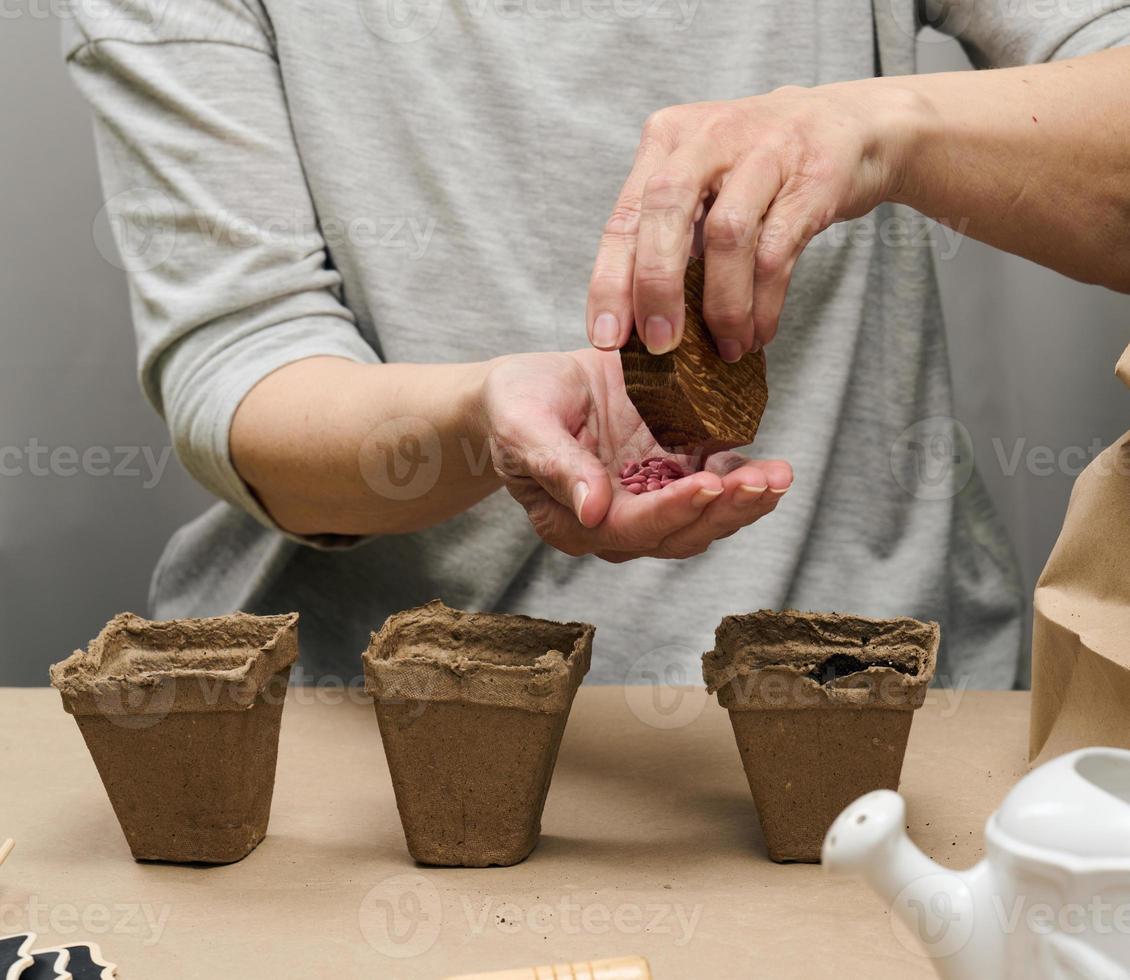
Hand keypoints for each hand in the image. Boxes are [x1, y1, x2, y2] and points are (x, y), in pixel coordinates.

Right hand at [481, 349, 791, 560]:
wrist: (527, 388)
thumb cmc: (515, 405)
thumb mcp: (522, 426)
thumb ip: (557, 467)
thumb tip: (593, 511)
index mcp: (575, 522)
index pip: (631, 528)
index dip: (671, 511)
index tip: (706, 485)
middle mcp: (617, 522)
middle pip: (679, 533)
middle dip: (724, 511)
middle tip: (762, 483)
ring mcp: (648, 498)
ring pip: (704, 518)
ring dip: (744, 502)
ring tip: (779, 476)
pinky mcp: (669, 472)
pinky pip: (712, 484)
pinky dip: (742, 479)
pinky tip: (771, 467)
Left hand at [586, 81, 916, 358]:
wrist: (853, 123)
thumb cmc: (761, 166)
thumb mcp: (703, 181)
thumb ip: (667, 232)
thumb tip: (636, 318)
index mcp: (667, 139)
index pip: (624, 216)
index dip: (610, 282)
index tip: (606, 337)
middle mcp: (708, 136)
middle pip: (665, 213)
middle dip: (656, 289)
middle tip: (660, 346)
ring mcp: (763, 151)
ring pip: (726, 235)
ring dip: (723, 305)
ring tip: (726, 347)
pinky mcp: (811, 177)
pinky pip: (777, 251)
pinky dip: (765, 302)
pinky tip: (759, 331)